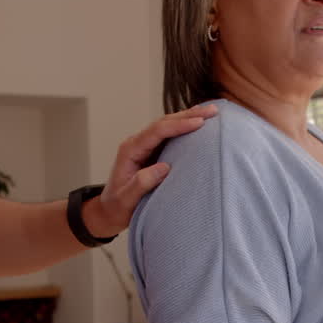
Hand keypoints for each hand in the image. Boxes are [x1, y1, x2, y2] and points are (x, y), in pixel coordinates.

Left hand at [83, 104, 219, 238]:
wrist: (109, 211)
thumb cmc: (117, 207)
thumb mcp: (126, 199)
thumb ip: (142, 183)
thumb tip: (164, 167)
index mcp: (130, 150)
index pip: (157, 131)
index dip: (179, 125)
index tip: (200, 123)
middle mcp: (137, 143)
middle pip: (164, 122)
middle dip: (189, 115)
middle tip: (213, 111)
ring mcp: (145, 146)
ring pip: (168, 125)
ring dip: (189, 117)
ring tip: (211, 112)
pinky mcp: (153, 152)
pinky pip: (170, 135)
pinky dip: (185, 127)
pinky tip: (199, 123)